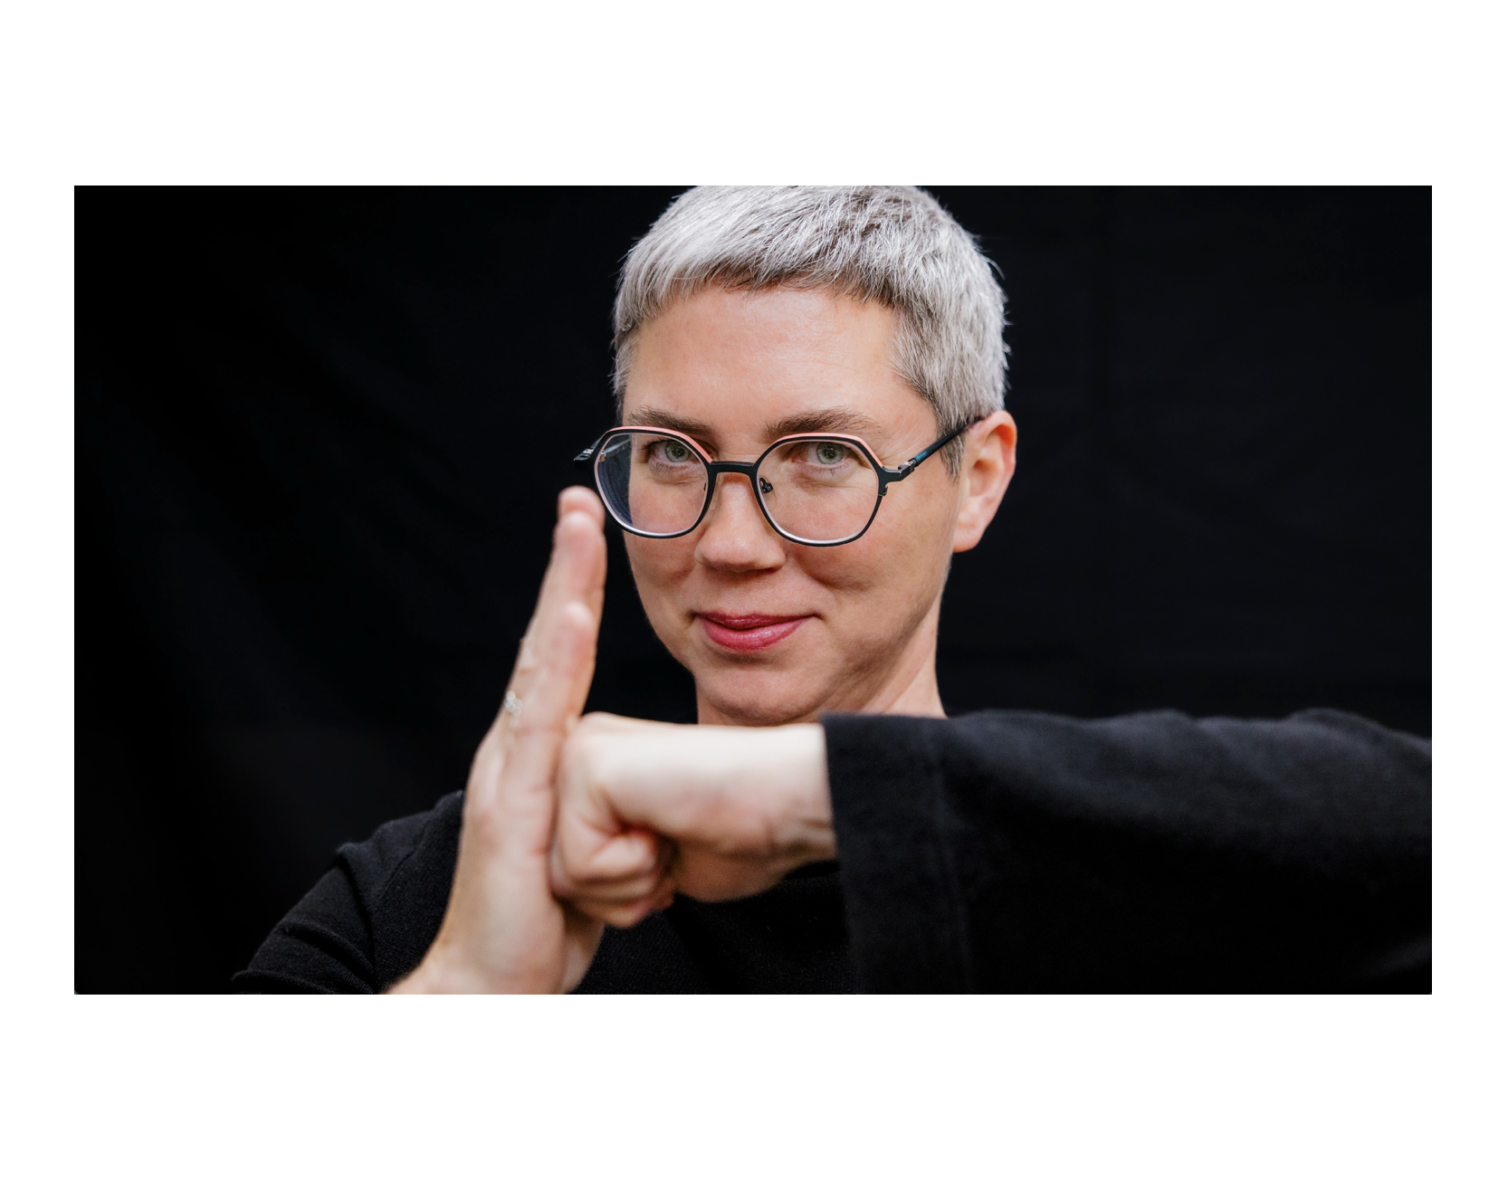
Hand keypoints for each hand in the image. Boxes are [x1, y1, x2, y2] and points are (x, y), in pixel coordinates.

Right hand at [391, 487, 607, 992]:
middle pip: (546, 642)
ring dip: (560, 595)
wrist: (492, 985)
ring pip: (539, 667)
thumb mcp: (597, 850)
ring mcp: (507, 773)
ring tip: (576, 532)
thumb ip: (619, 808)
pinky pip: (537, 725)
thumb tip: (658, 801)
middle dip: (564, 568)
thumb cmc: (546, 921)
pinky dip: (555, 666)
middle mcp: (515, 750)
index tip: (593, 533)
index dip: (576, 594)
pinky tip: (571, 620)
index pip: (561, 658)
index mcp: (539, 755)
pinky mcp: (511, 806)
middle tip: (578, 500)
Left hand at [549, 714, 835, 926]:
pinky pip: (580, 866)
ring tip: (672, 835)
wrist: (789, 804)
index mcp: (593, 767)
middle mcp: (577, 749)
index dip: (624, 889)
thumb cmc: (743, 833)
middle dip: (623, 891)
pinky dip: (634, 870)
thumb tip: (585, 893)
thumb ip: (611, 861)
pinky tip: (668, 827)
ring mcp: (578, 752)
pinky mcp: (588, 766)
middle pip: (556, 876)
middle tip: (674, 845)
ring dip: (632, 882)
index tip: (674, 848)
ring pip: (563, 877)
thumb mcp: (656, 857)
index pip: (563, 870)